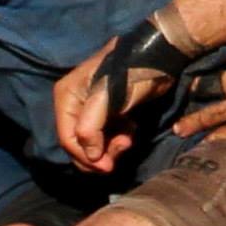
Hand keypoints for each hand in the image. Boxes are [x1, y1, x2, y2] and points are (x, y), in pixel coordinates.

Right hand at [54, 36, 175, 173]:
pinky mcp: (108, 113)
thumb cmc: (131, 73)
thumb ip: (90, 127)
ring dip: (112, 147)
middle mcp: (74, 105)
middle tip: (122, 150)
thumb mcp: (107, 98)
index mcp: (66, 98)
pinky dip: (119, 139)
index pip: (67, 139)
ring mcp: (91, 110)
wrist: (159, 57)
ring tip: (128, 138)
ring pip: (94, 144)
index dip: (85, 157)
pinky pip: (107, 137)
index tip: (107, 167)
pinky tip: (131, 128)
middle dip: (99, 154)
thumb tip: (90, 157)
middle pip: (79, 144)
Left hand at [172, 18, 225, 146]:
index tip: (212, 60)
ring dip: (195, 120)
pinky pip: (225, 134)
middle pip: (214, 81)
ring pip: (211, 112)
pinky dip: (213, 138)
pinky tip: (203, 143)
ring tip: (178, 128)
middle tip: (187, 90)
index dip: (223, 57)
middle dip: (200, 86)